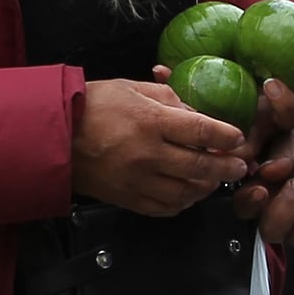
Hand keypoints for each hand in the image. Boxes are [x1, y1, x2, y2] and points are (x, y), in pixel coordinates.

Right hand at [72, 78, 247, 215]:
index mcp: (151, 121)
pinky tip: (187, 194)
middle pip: (200, 165)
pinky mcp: (127, 198)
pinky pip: (164, 207)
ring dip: (205, 187)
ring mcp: (138, 180)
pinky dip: (182, 203)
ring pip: (186, 192)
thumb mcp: (131, 87)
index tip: (238, 138)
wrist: (54, 135)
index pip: (201, 130)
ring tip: (213, 181)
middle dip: (226, 167)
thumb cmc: (91, 106)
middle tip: (239, 166)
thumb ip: (167, 98)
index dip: (226, 136)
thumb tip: (194, 112)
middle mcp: (148, 153)